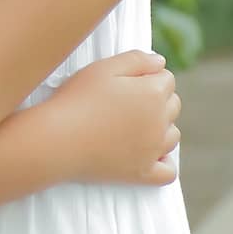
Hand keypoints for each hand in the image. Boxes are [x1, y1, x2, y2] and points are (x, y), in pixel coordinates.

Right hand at [49, 50, 179, 186]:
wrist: (59, 139)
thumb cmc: (77, 99)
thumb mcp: (103, 68)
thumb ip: (137, 60)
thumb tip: (161, 62)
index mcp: (152, 94)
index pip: (167, 79)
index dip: (148, 75)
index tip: (127, 80)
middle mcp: (159, 123)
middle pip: (173, 105)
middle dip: (157, 98)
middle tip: (127, 99)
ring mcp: (153, 151)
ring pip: (173, 135)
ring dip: (161, 127)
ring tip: (133, 124)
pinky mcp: (143, 174)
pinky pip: (168, 171)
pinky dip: (164, 161)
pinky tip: (149, 153)